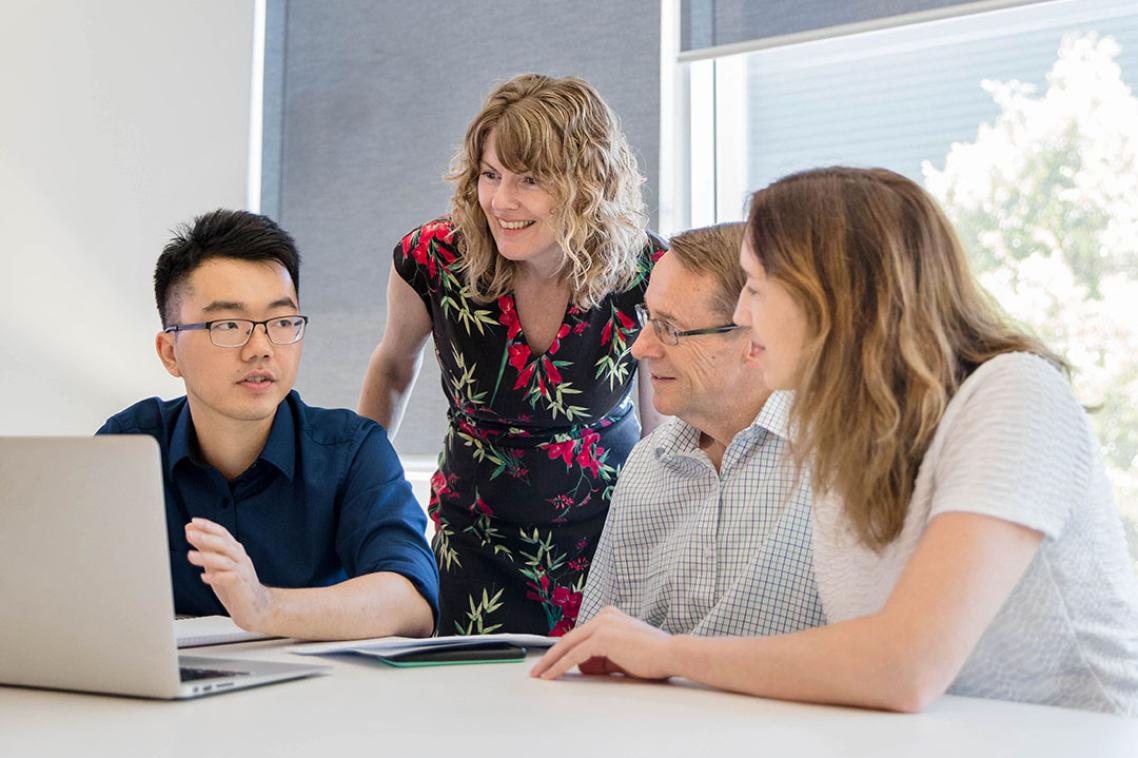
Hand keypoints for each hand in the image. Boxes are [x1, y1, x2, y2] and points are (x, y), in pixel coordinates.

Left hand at [185, 518, 273, 630]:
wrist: (256, 607)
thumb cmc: (236, 584)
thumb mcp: (218, 564)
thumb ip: (206, 548)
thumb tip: (191, 531)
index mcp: (235, 551)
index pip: (223, 534)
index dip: (209, 527)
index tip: (193, 522)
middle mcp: (240, 558)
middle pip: (224, 544)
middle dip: (206, 538)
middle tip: (190, 535)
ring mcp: (243, 571)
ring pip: (225, 561)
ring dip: (207, 557)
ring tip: (190, 556)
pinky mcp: (242, 586)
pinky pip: (230, 578)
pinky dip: (217, 577)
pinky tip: (204, 577)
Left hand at [529, 606, 676, 680]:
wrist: (671, 654)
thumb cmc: (652, 657)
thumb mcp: (620, 656)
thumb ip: (600, 657)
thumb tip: (583, 666)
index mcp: (608, 616)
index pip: (578, 635)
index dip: (561, 651)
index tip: (549, 663)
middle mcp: (603, 616)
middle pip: (568, 638)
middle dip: (550, 656)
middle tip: (536, 671)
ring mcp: (602, 624)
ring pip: (567, 645)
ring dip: (552, 662)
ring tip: (540, 676)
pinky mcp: (601, 636)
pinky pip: (574, 655)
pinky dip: (560, 666)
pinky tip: (551, 676)